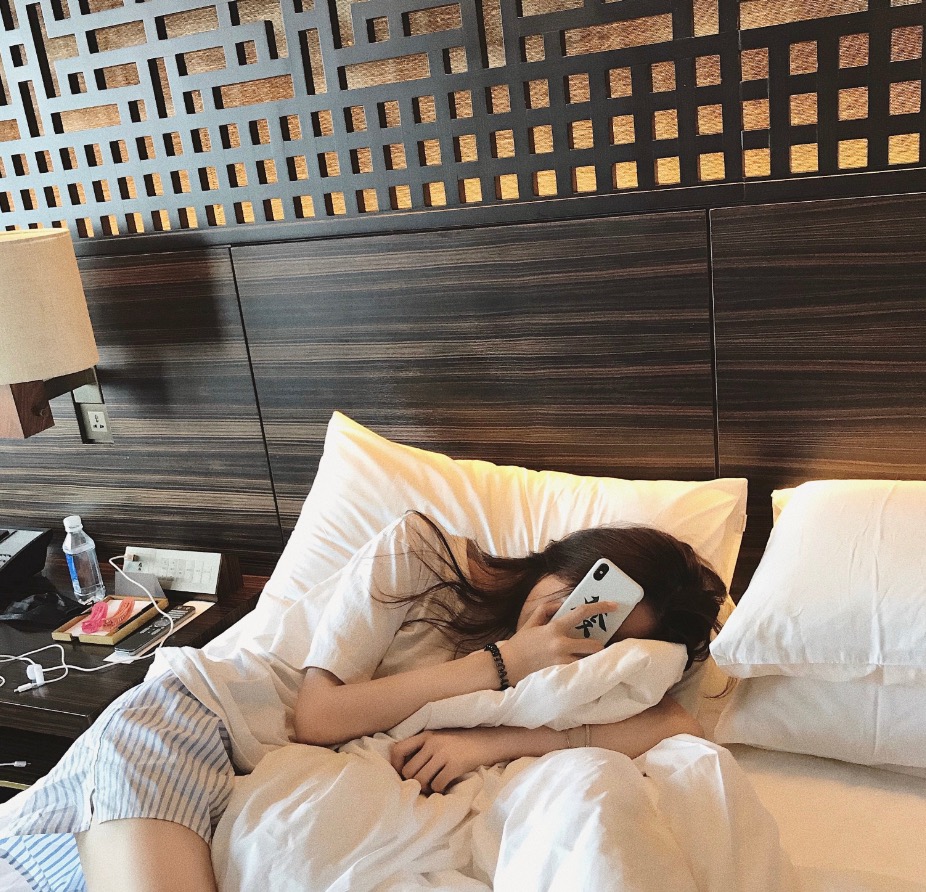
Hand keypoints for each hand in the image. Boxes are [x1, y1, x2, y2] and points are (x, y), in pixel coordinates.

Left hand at [390, 728, 509, 793]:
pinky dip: (439, 790)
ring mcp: (444, 753)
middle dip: (412, 782)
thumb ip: (424, 747)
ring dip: (425, 789)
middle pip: (408, 770)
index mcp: (426, 735)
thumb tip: (406, 769)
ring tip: (432, 788)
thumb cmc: (462, 742)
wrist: (488, 741)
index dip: (395, 766)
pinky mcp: (455, 765)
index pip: (398, 750)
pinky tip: (444, 787)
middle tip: (421, 786)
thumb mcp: (440, 738)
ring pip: (420, 780)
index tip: (402, 775)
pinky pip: (437, 785)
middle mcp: (432, 742)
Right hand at [497, 599, 615, 684]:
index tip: (614, 605)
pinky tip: (579, 674)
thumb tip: (562, 604)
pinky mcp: (560, 675)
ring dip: (590, 660)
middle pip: (595, 644)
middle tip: (596, 647)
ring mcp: (561, 661)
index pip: (582, 612)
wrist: (505, 667)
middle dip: (599, 646)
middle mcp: (560, 644)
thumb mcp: (531, 622)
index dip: (600, 606)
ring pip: (589, 661)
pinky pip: (579, 672)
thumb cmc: (519, 645)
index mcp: (554, 628)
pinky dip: (580, 671)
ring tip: (588, 661)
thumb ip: (547, 609)